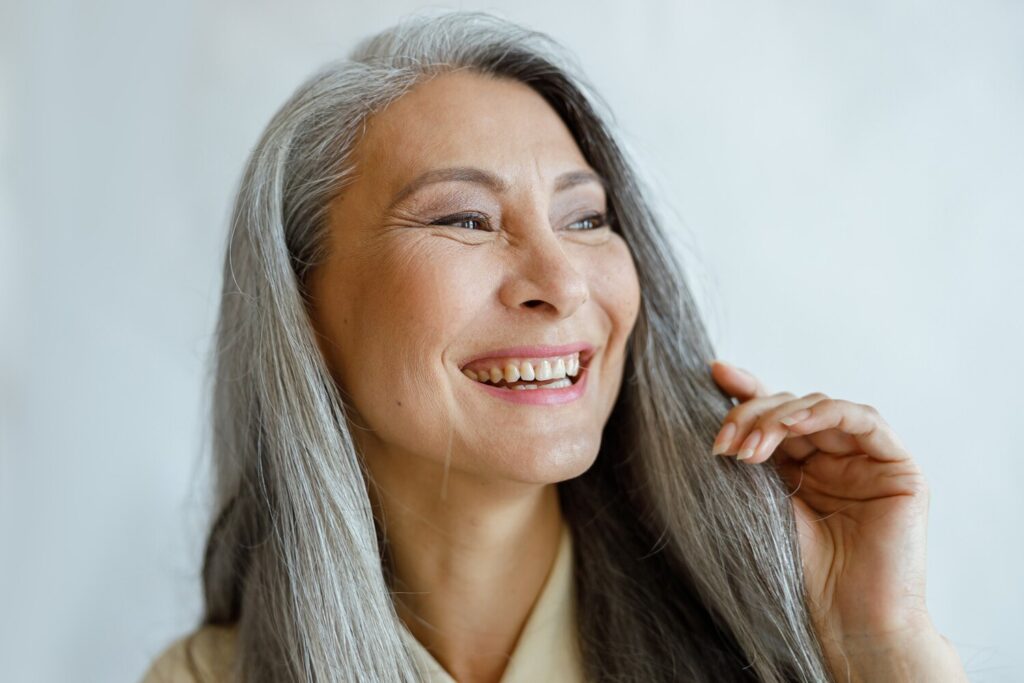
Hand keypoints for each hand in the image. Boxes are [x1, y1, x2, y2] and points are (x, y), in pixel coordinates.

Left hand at [708, 360, 966, 680]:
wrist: (846, 624)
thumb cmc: (798, 576)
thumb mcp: (755, 507)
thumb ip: (746, 462)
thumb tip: (713, 419)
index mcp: (798, 467)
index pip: (771, 415)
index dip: (746, 390)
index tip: (715, 373)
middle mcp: (832, 458)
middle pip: (790, 408)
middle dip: (751, 415)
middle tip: (723, 444)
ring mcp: (866, 461)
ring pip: (820, 408)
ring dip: (779, 417)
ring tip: (748, 447)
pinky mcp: (898, 468)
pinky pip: (865, 420)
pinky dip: (826, 412)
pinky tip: (794, 424)